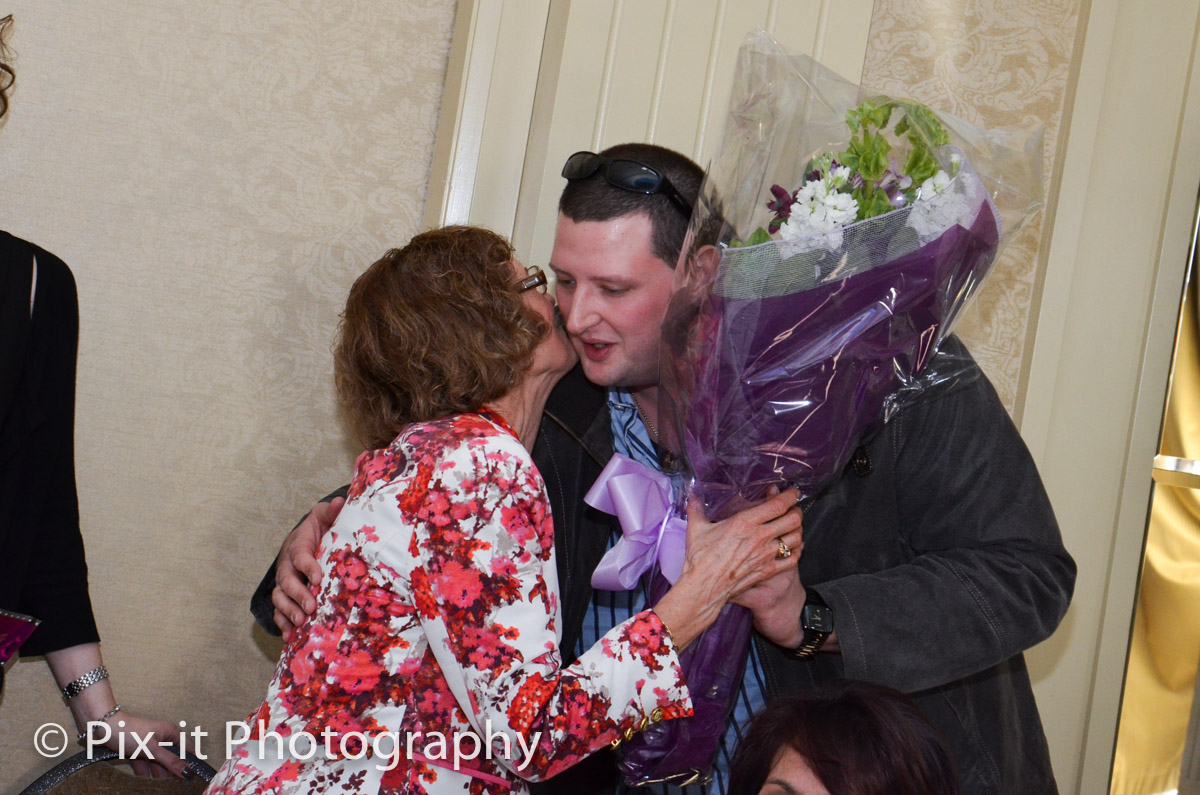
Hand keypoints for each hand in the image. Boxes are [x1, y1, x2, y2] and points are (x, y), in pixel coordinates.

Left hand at [89, 709, 187, 777]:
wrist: (101, 727)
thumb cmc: (129, 731)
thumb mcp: (152, 749)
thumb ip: (170, 762)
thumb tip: (188, 773)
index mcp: (170, 733)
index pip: (188, 749)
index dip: (193, 761)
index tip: (195, 777)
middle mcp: (161, 739)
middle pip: (172, 758)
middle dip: (174, 771)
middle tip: (177, 786)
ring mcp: (148, 745)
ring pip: (158, 763)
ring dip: (159, 775)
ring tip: (162, 788)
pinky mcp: (136, 751)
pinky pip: (144, 765)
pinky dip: (145, 774)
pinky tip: (145, 785)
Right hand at [273, 496, 342, 638]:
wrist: (306, 540)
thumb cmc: (320, 531)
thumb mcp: (325, 518)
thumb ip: (331, 512)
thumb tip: (340, 502)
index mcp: (299, 545)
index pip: (301, 555)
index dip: (308, 566)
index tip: (318, 577)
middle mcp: (287, 565)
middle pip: (287, 580)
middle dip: (298, 594)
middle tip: (311, 607)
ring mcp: (284, 582)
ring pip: (280, 597)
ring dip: (288, 611)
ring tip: (301, 622)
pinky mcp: (285, 596)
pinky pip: (279, 611)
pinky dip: (283, 624)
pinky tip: (291, 637)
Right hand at [654, 489, 802, 649]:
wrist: (705, 587)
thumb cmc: (701, 558)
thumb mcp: (697, 529)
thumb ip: (697, 510)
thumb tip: (692, 498)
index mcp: (745, 522)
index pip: (777, 505)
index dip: (790, 496)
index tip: (793, 492)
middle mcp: (760, 537)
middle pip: (793, 519)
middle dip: (797, 512)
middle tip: (794, 509)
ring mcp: (766, 555)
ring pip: (796, 538)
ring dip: (797, 531)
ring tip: (793, 527)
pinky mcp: (768, 570)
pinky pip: (792, 559)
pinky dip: (796, 551)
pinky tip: (792, 548)